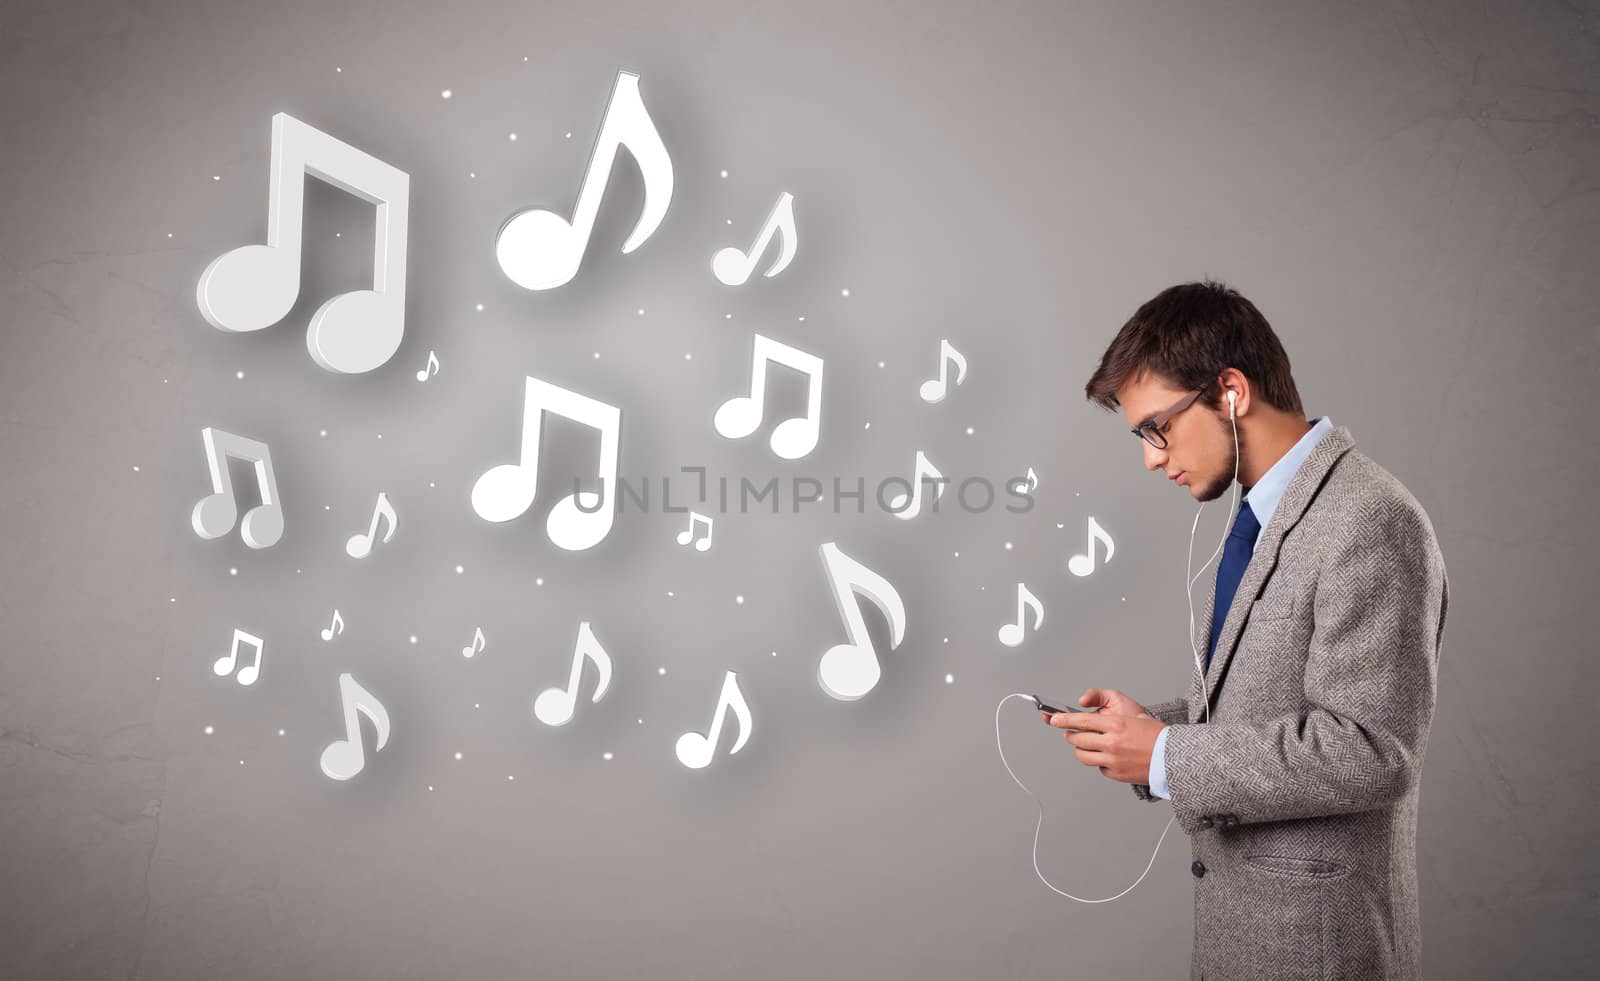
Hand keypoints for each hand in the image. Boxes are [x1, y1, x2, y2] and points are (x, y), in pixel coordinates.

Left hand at [1043, 689, 1166, 784]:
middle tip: (1071, 732)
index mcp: (1115, 724)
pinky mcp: (1116, 774)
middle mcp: (1111, 743)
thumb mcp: (1131, 711)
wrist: (1173, 756)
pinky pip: (1098, 767)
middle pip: (1077, 739)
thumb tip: (1084, 706)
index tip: (1053, 719)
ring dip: (1081, 749)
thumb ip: (1105, 706)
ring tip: (1086, 745)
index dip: (1063, 720)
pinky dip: (1099, 761)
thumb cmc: (1156, 733)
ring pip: (1082, 756)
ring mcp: (1113, 760)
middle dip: (1071, 735)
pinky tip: (1107, 755)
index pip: (1080, 721)